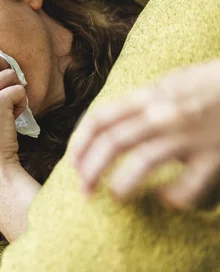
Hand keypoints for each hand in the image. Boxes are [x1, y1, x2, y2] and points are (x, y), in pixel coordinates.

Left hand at [71, 59, 219, 209]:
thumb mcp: (172, 82)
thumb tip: (110, 122)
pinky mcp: (216, 158)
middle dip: (91, 170)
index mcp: (151, 95)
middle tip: (84, 190)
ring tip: (116, 196)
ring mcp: (190, 135)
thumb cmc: (213, 84)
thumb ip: (143, 100)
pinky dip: (173, 197)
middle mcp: (165, 114)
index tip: (73, 163)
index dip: (80, 144)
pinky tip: (168, 198)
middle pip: (113, 143)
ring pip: (141, 163)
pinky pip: (187, 186)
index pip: (101, 119)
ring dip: (121, 185)